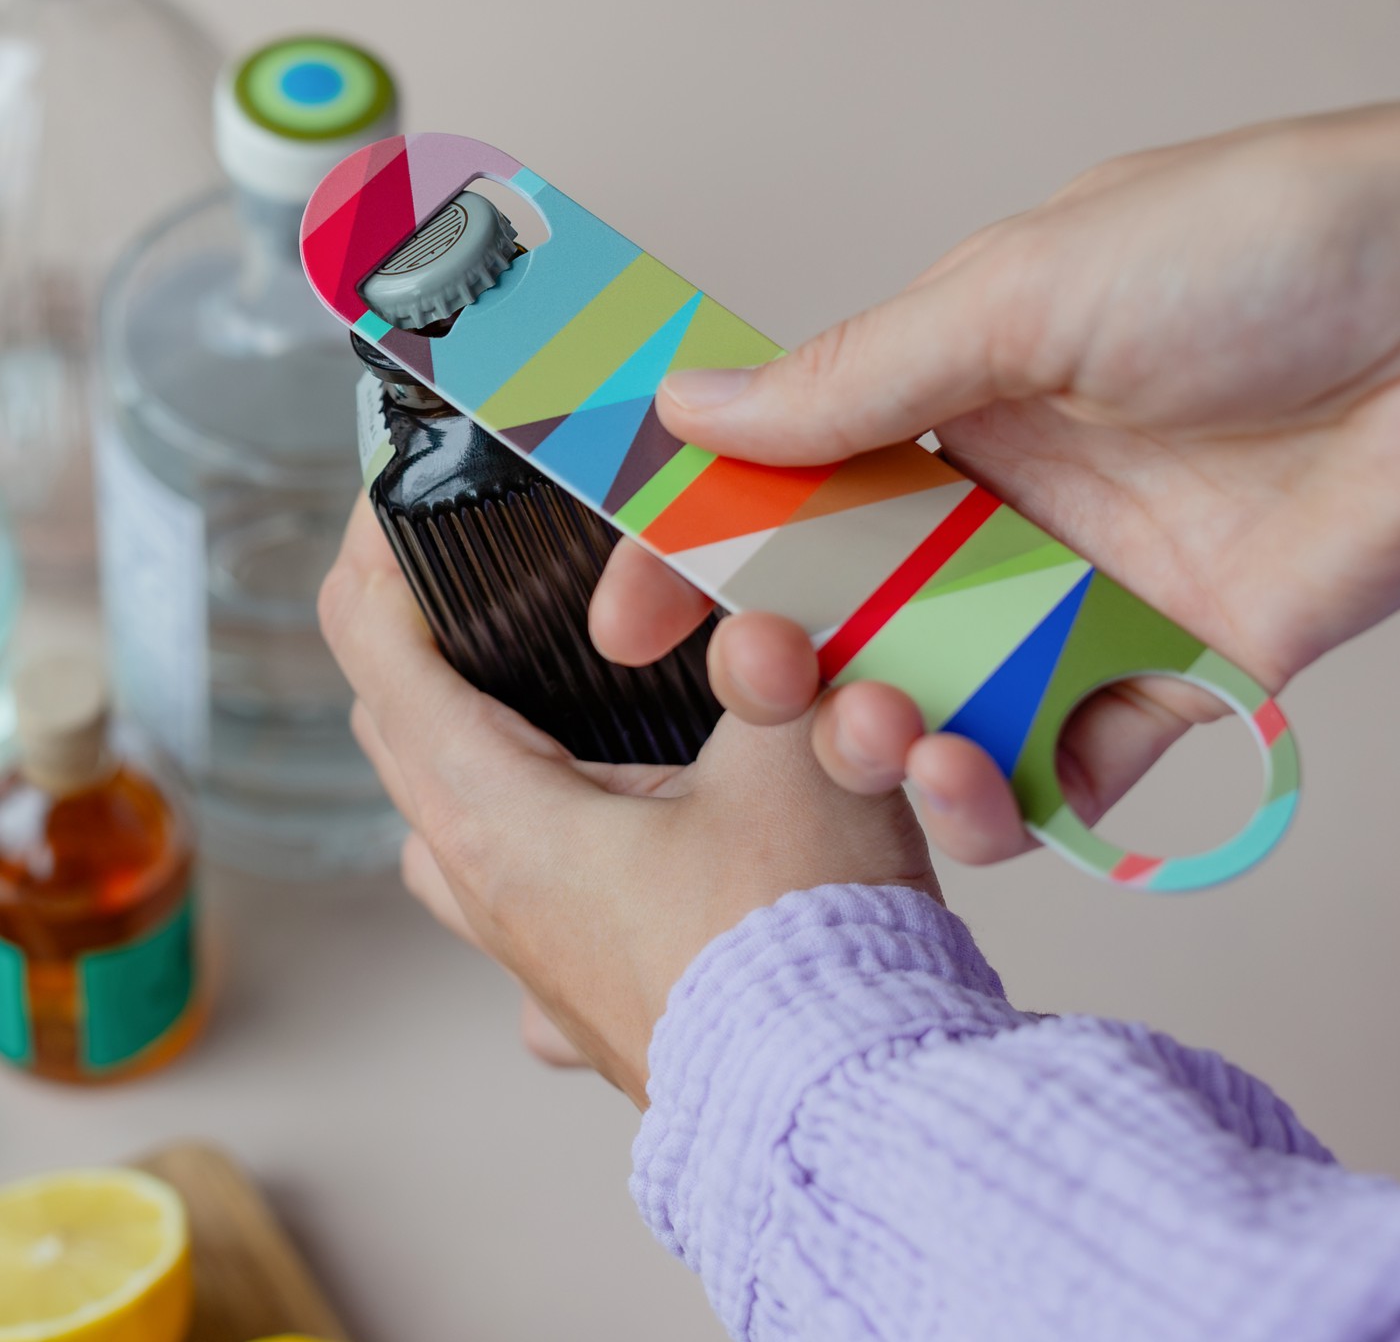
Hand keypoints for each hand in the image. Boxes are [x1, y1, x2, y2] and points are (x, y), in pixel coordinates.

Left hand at [319, 497, 936, 1103]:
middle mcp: (488, 890)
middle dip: (418, 634)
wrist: (840, 1113)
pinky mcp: (577, 996)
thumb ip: (772, 658)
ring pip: (441, 827)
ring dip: (457, 750)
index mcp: (500, 817)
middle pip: (397, 732)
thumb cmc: (802, 953)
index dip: (374, 553)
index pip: (378, 652)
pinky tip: (592, 843)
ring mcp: (525, 956)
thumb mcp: (796, 759)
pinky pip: (509, 907)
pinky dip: (520, 850)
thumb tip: (763, 611)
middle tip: (472, 570)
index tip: (400, 493)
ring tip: (519, 698)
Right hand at [591, 104, 1399, 863]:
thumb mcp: (1021, 291)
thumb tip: (696, 406)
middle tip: (759, 671)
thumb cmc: (1267, 249)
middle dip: (778, 665)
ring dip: (879, 742)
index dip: (696, 557)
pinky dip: (1002, 802)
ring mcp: (1070, 603)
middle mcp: (996, 513)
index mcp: (946, 406)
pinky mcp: (1160, 679)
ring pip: (932, 707)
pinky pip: (1057, 768)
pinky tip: (970, 783)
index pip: (784, 496)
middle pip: (842, 620)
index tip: (628, 619)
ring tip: (874, 727)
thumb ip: (854, 377)